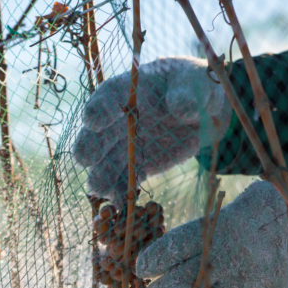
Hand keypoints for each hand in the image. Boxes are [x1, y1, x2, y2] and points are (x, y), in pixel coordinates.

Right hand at [73, 56, 230, 198]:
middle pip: (94, 135)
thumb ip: (185, 94)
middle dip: (88, 147)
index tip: (93, 122)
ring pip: (102, 165)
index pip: (105, 98)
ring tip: (103, 190)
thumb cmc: (193, 86)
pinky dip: (121, 193)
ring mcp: (123, 146)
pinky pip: (123, 182)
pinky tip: (122, 204)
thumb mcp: (193, 83)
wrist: (201, 109)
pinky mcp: (137, 166)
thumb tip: (181, 107)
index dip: (97, 110)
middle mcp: (115, 121)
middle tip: (86, 159)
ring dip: (100, 178)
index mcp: (126, 92)